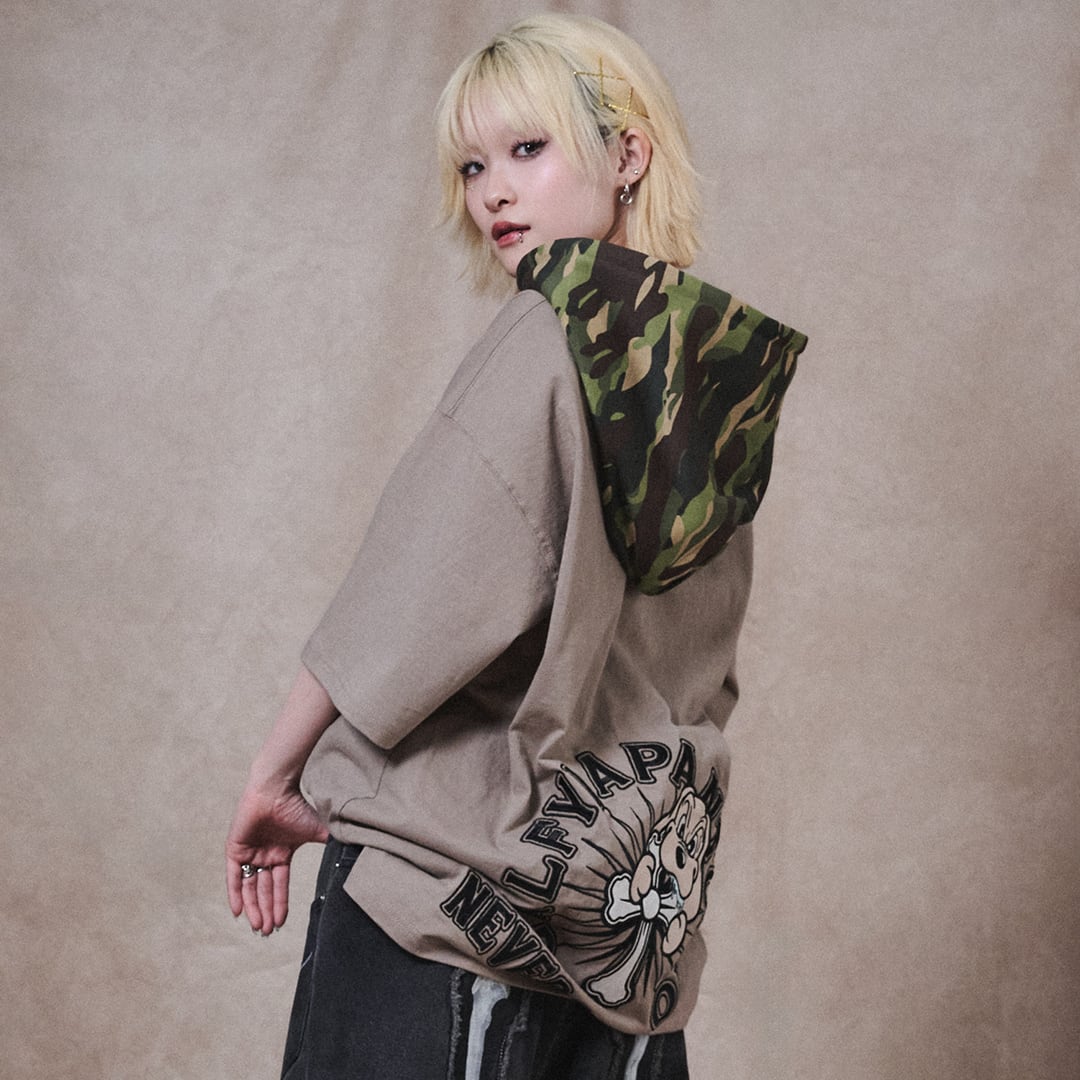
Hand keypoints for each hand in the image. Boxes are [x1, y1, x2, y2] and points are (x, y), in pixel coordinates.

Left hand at [226, 778, 328, 934]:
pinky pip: (233, 876)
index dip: (280, 904)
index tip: (281, 924)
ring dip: (253, 907)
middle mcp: (264, 855)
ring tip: (258, 927)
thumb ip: (330, 845)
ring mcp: (249, 852)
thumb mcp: (317, 831)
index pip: (279, 885)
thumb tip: (353, 857)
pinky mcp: (235, 848)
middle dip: (266, 911)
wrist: (276, 790)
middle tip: (267, 932)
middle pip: (264, 890)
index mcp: (281, 854)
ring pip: (249, 886)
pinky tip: (238, 911)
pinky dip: (235, 893)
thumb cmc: (297, 807)